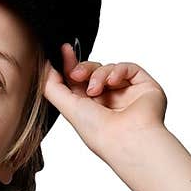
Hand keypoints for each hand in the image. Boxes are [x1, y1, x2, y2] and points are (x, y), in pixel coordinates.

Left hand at [42, 43, 167, 158]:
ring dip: (99, 75)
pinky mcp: (144, 86)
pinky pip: (129, 68)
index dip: (71, 65)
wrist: (126, 139)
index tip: (63, 51)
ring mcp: (127, 94)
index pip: (80, 81)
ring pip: (109, 69)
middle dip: (83, 68)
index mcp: (91, 109)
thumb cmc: (100, 132)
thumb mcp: (67, 108)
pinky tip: (113, 81)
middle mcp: (109, 102)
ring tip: (96, 90)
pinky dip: (118, 71)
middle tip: (77, 73)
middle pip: (93, 71)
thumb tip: (46, 67)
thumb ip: (52, 87)